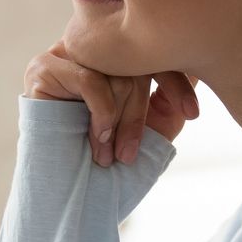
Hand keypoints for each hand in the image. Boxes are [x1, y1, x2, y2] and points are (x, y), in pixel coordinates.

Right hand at [22, 40, 199, 166]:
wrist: (66, 193)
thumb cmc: (109, 163)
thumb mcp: (152, 128)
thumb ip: (171, 96)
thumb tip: (198, 65)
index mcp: (115, 56)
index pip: (153, 51)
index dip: (176, 81)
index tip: (191, 113)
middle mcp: (91, 48)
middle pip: (134, 59)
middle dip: (138, 112)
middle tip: (129, 153)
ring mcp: (65, 54)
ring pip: (114, 69)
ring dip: (118, 120)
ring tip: (108, 155)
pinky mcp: (43, 67)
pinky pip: (90, 79)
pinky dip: (100, 114)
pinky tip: (96, 138)